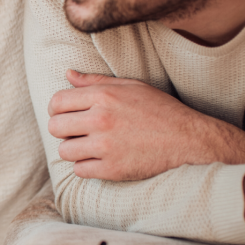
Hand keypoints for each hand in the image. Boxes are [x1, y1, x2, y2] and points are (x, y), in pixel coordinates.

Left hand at [47, 70, 244, 180]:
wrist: (189, 140)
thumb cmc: (160, 110)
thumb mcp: (131, 86)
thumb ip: (95, 81)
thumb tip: (67, 73)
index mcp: (103, 95)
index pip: (57, 102)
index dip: (57, 109)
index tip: (66, 114)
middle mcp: (101, 119)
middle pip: (55, 127)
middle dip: (62, 130)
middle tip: (76, 132)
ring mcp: (105, 146)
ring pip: (64, 151)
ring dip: (74, 150)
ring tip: (89, 146)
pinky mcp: (112, 169)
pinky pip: (80, 171)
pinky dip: (86, 167)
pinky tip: (100, 160)